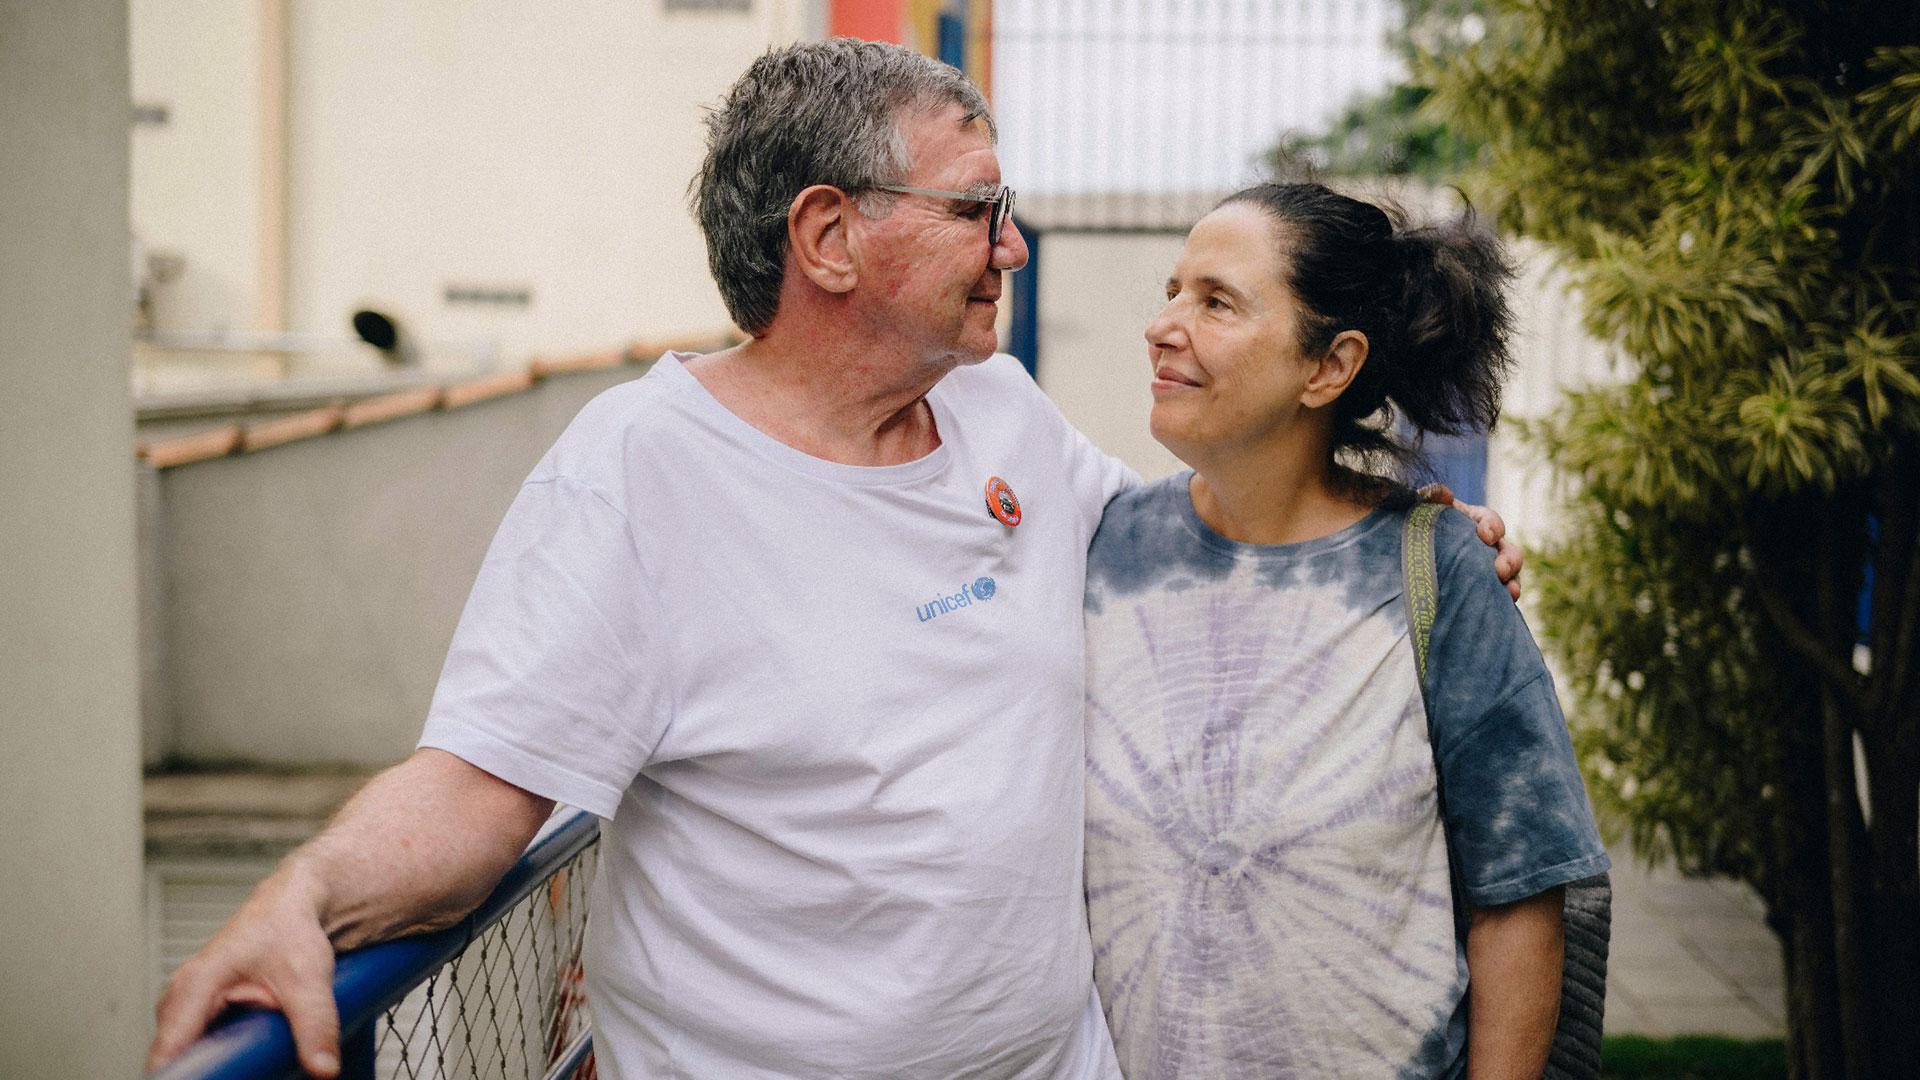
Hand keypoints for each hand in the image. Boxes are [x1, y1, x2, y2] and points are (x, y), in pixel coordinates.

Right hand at [148, 866, 341, 1077]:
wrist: (294, 905)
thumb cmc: (290, 928)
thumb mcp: (309, 980)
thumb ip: (316, 1026)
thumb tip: (324, 1070)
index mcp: (195, 987)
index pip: (168, 1053)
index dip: (182, 1079)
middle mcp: (181, 998)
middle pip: (172, 1058)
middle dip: (200, 1075)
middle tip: (242, 1078)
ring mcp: (188, 1005)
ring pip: (185, 1053)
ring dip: (210, 1067)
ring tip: (246, 1073)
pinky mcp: (202, 1012)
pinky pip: (197, 1044)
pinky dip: (216, 1057)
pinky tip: (244, 1068)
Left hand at [1417, 484, 1522, 600]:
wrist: (1403, 556)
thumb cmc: (1414, 527)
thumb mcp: (1419, 511)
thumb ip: (1428, 498)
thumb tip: (1444, 494)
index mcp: (1471, 522)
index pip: (1489, 520)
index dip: (1492, 526)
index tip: (1486, 535)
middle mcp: (1484, 546)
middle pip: (1507, 550)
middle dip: (1508, 559)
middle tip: (1500, 569)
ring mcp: (1486, 569)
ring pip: (1510, 575)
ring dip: (1513, 582)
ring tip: (1510, 591)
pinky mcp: (1481, 589)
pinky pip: (1499, 595)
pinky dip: (1504, 599)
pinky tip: (1502, 604)